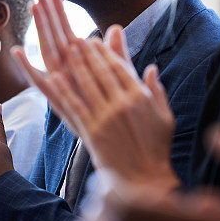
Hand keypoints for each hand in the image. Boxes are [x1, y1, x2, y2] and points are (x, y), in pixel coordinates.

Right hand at [12, 0, 127, 102]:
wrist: (116, 139)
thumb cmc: (119, 108)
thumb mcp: (120, 77)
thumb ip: (116, 53)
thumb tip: (114, 27)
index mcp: (81, 64)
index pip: (67, 31)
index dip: (60, 12)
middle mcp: (68, 71)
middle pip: (54, 36)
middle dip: (47, 13)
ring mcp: (62, 84)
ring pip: (47, 52)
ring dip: (41, 31)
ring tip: (34, 6)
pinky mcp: (58, 99)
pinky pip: (40, 84)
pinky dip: (29, 70)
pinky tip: (18, 53)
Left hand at [41, 35, 178, 190]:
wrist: (144, 180)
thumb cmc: (156, 150)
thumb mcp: (165, 117)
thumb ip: (157, 90)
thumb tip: (151, 68)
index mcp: (140, 97)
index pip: (120, 67)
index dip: (106, 52)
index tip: (95, 41)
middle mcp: (123, 104)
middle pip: (101, 72)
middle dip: (87, 53)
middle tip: (76, 40)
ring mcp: (106, 118)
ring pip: (87, 85)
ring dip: (75, 65)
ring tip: (66, 51)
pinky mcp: (92, 132)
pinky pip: (76, 107)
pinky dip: (64, 91)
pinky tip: (55, 78)